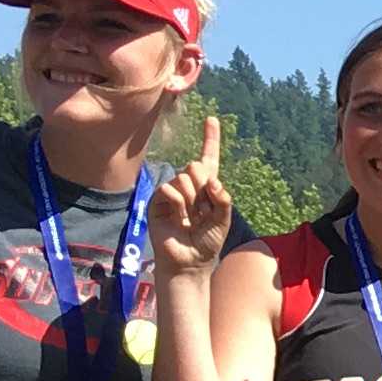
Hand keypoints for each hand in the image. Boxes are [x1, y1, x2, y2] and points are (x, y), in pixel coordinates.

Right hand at [148, 114, 238, 278]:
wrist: (189, 261)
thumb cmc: (207, 242)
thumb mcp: (223, 220)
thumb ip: (223, 198)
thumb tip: (212, 179)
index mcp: (207, 188)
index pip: (209, 159)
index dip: (210, 139)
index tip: (211, 119)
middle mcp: (189, 186)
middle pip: (196, 166)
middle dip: (203, 188)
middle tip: (202, 211)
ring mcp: (173, 192)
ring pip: (183, 178)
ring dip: (192, 201)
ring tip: (190, 220)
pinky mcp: (157, 201)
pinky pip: (168, 189)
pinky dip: (178, 204)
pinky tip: (179, 219)